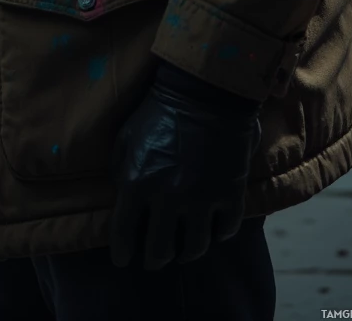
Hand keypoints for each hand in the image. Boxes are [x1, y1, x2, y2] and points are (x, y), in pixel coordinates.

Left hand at [109, 63, 260, 270]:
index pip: (124, 234)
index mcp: (137, 183)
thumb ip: (121, 170)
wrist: (204, 93)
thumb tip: (121, 196)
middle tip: (153, 259)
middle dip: (153, 259)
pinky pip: (224, 231)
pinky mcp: (230, 196)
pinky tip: (211, 231)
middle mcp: (168, 199)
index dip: (122, 252)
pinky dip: (217, 235)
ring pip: (194, 249)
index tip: (122, 259)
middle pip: (160, 251)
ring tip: (182, 249)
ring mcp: (202, 200)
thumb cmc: (158, 111)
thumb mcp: (126, 136)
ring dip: (186, 252)